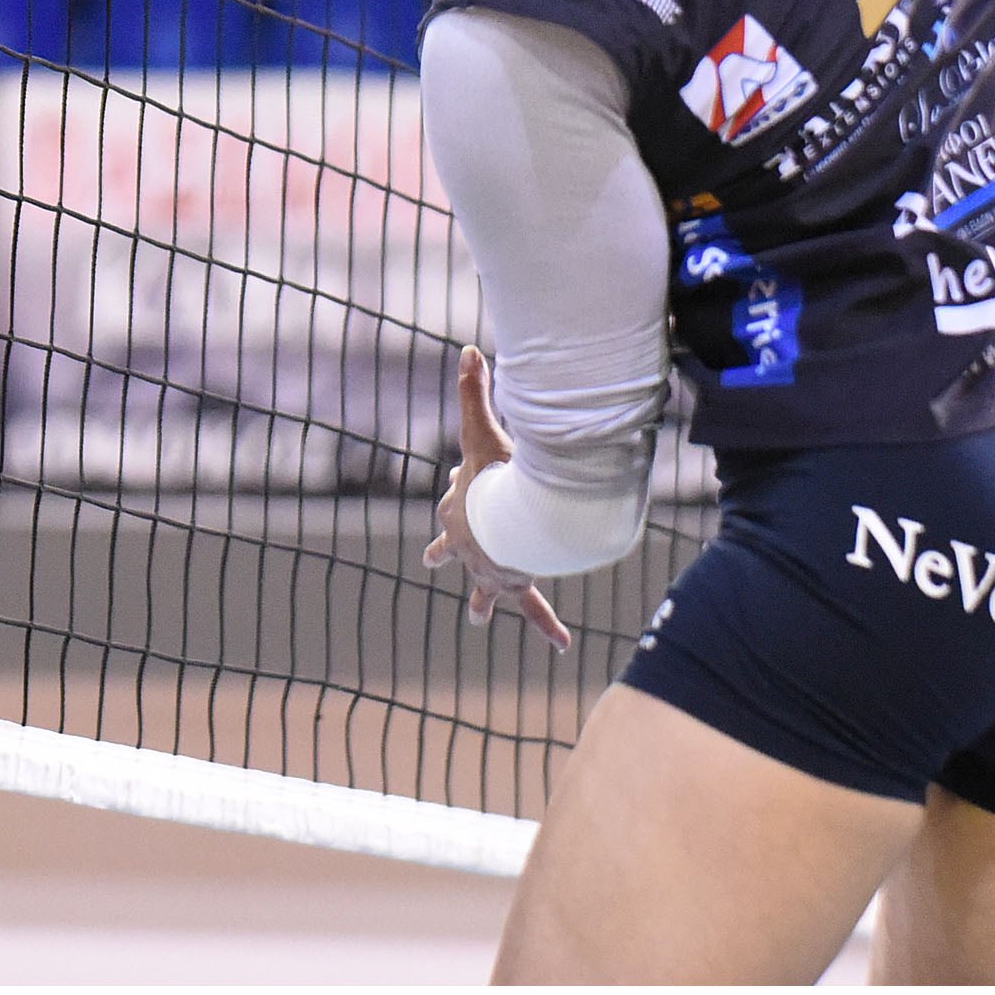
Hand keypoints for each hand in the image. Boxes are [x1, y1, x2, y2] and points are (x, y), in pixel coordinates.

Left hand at [423, 347, 570, 650]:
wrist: (504, 522)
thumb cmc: (493, 477)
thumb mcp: (481, 429)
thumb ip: (473, 389)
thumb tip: (468, 348)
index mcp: (455, 510)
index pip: (450, 499)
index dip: (457, 488)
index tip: (460, 475)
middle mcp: (465, 545)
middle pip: (447, 550)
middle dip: (444, 554)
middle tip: (433, 559)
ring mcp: (487, 569)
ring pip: (482, 591)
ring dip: (483, 602)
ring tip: (478, 617)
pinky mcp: (512, 585)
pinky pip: (533, 609)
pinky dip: (546, 626)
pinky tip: (561, 646)